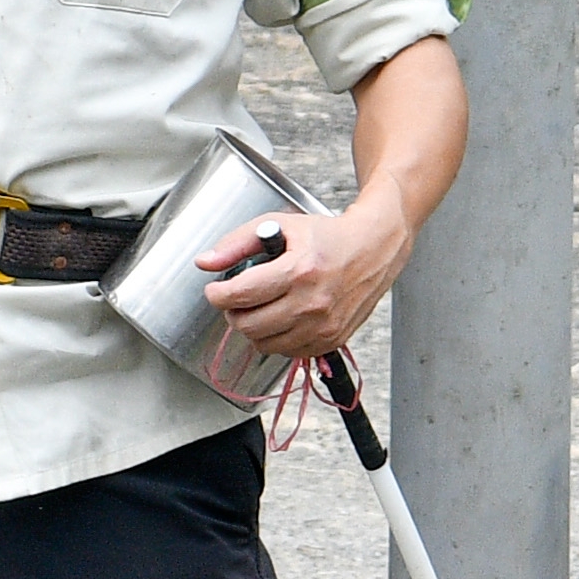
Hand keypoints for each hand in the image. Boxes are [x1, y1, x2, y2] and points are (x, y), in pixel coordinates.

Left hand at [198, 190, 412, 370]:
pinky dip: (276, 338)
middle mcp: (313, 303)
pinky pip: (287, 352)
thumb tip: (205, 263)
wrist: (373, 250)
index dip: (217, 294)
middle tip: (236, 299)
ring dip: (253, 327)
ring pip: (264, 344)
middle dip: (233, 311)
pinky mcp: (331, 340)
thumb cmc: (326, 236)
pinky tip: (281, 317)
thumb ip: (236, 243)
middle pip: (248, 325)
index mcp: (298, 271)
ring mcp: (324, 326)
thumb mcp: (279, 226)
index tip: (215, 290)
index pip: (240, 295)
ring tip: (259, 307)